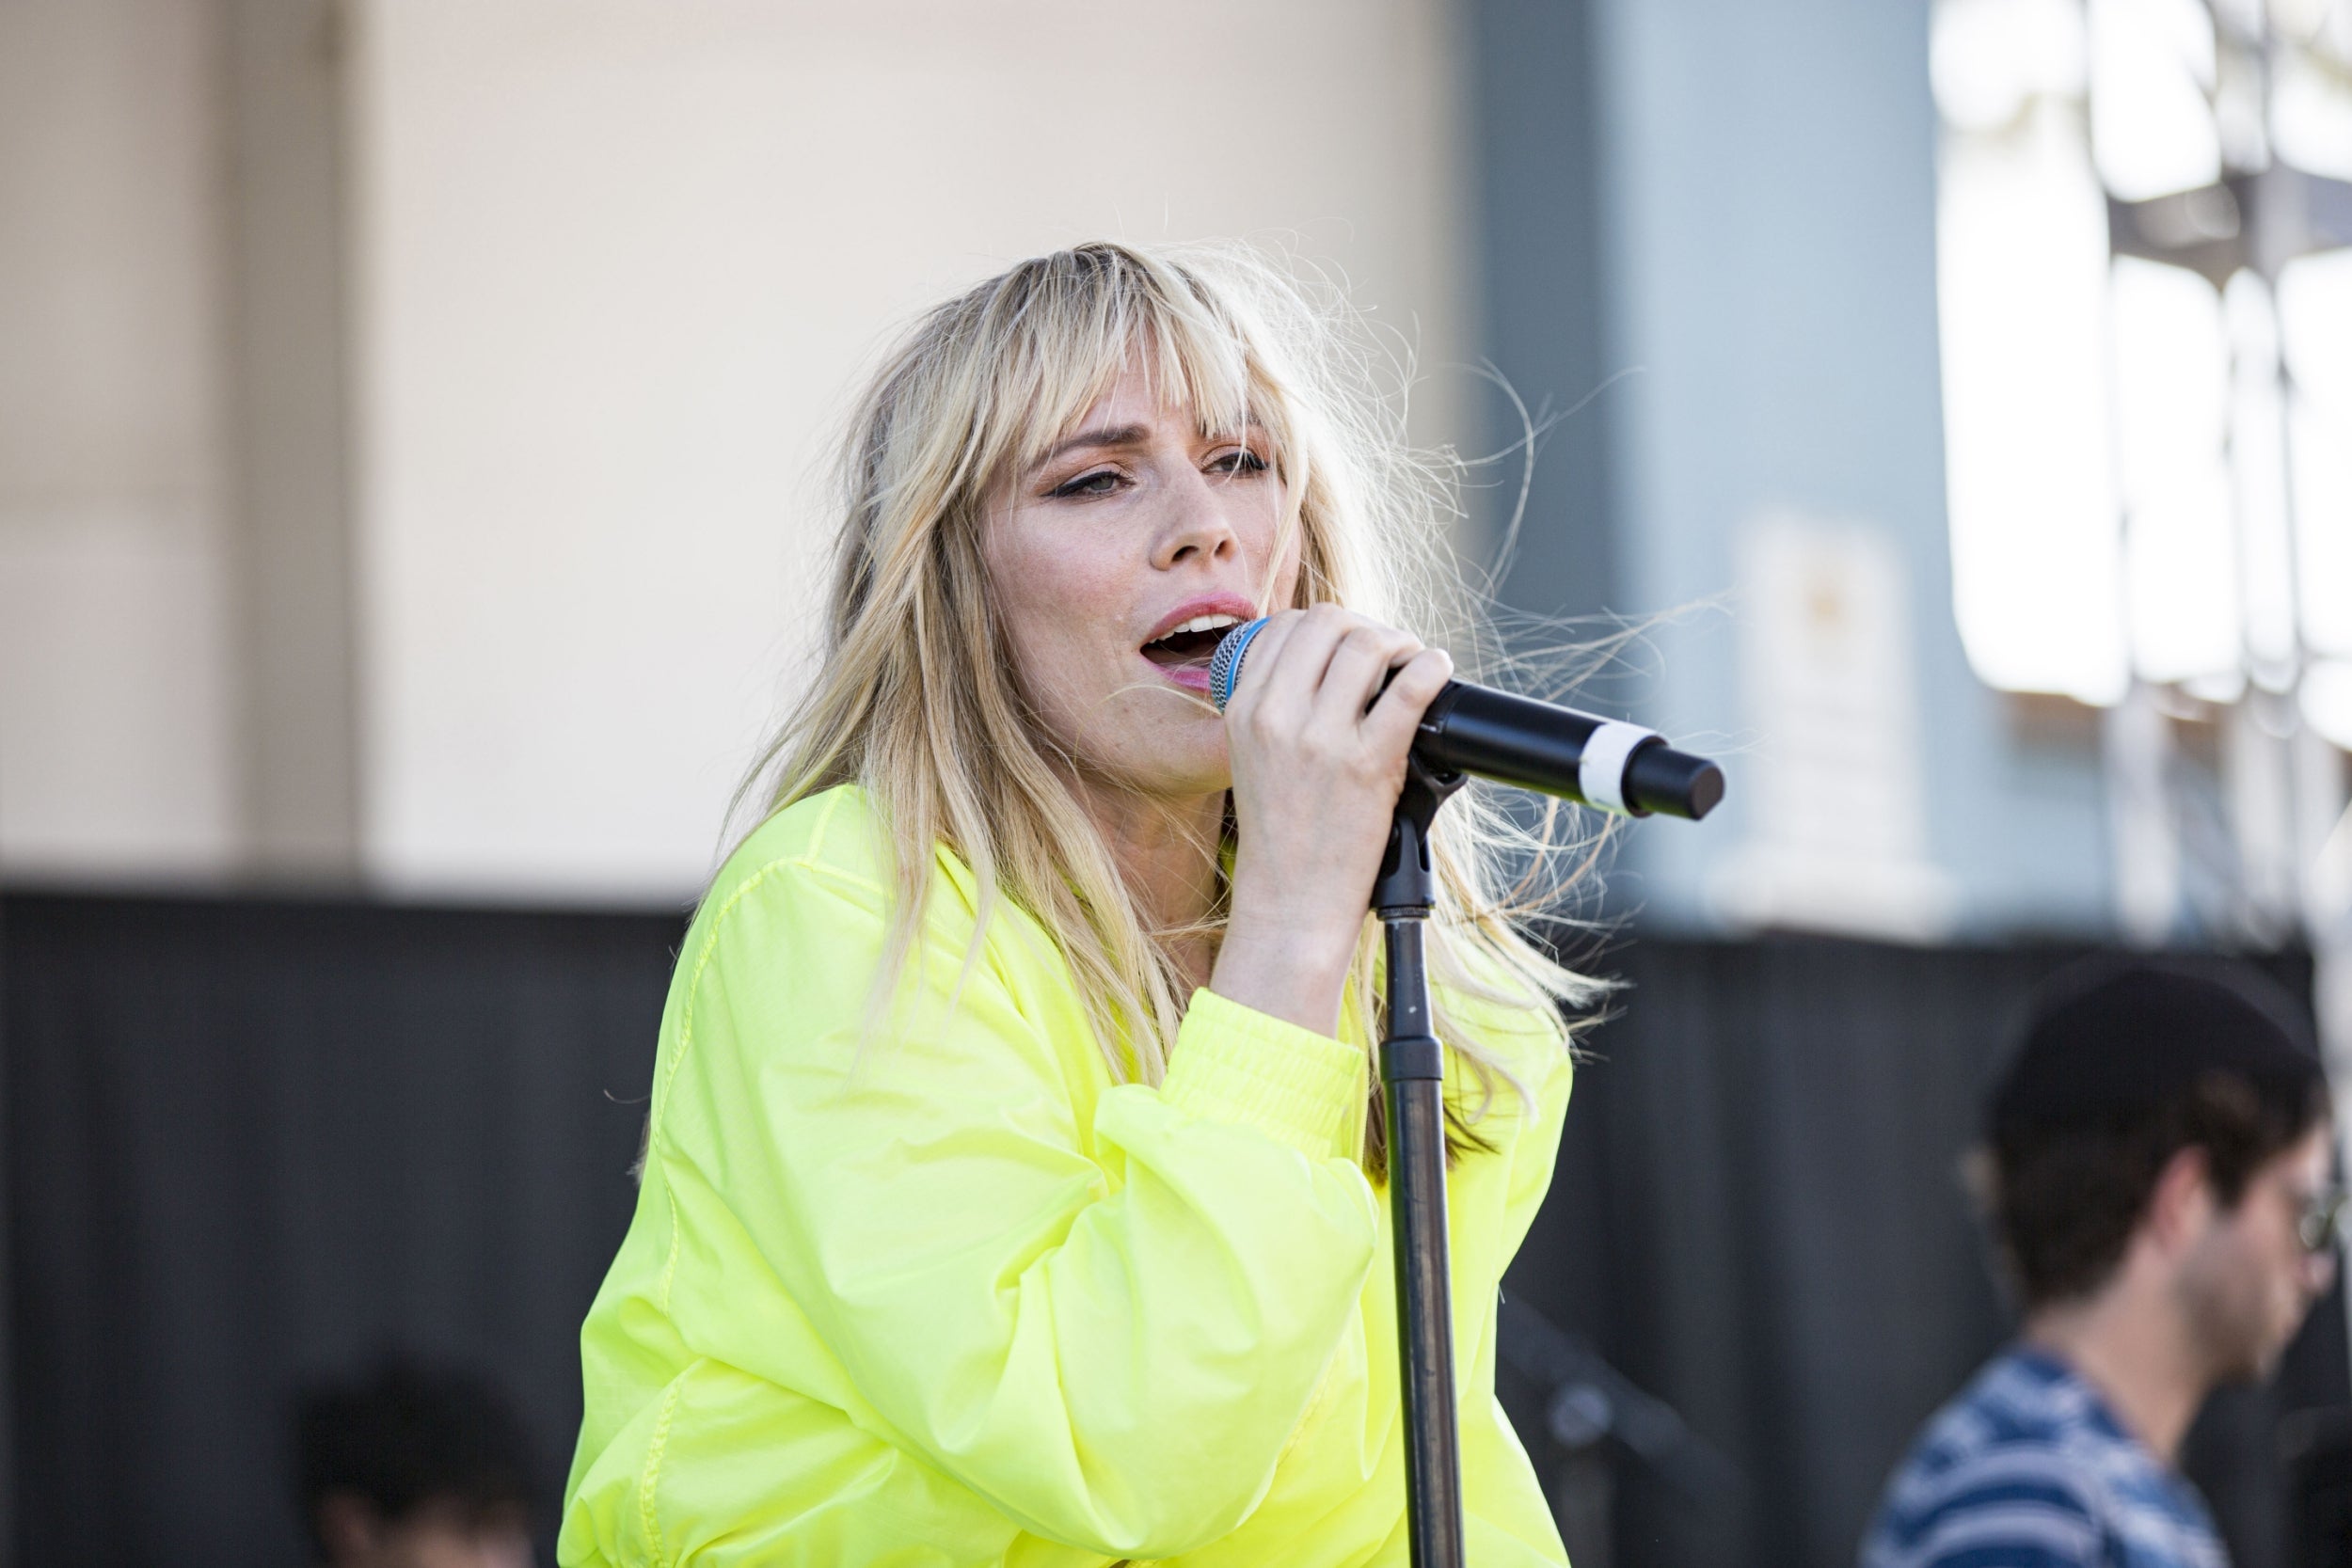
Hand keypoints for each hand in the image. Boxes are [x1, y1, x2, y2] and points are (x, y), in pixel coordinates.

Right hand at [1209, 606, 1453, 1036]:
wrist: (1290, 904)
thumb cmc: (1281, 836)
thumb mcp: (1251, 759)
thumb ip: (1276, 708)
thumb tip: (1328, 662)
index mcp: (1244, 711)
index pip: (1284, 626)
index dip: (1326, 625)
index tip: (1349, 645)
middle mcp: (1275, 717)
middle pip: (1326, 622)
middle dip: (1365, 626)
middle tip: (1387, 652)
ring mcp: (1320, 740)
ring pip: (1367, 645)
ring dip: (1400, 643)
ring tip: (1410, 664)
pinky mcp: (1366, 765)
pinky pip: (1408, 690)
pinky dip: (1431, 668)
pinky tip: (1435, 672)